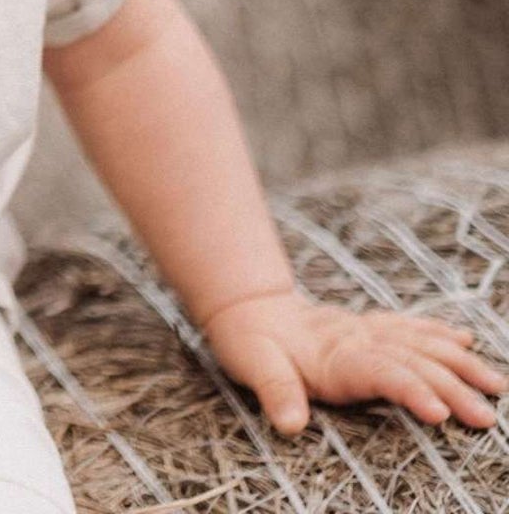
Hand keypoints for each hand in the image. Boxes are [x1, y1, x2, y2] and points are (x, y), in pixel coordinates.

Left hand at [202, 288, 507, 436]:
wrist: (248, 309)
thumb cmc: (250, 343)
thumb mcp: (252, 366)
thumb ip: (274, 392)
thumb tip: (289, 423)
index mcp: (334, 357)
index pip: (381, 373)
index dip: (410, 391)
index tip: (440, 414)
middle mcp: (358, 341)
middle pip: (413, 362)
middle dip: (452, 387)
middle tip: (486, 416)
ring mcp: (366, 332)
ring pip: (420, 344)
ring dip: (459, 362)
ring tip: (496, 384)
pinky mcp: (368, 329)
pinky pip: (409, 327)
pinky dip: (438, 333)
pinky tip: (465, 339)